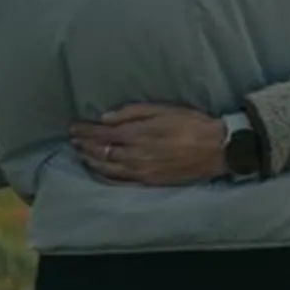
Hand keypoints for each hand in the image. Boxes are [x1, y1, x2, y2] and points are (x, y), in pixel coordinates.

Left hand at [71, 104, 228, 185]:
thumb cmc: (192, 123)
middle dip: (84, 144)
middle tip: (73, 139)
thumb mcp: (164, 108)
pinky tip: (98, 172)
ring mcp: (140, 171)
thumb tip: (106, 117)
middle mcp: (134, 154)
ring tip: (80, 153)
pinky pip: (119, 181)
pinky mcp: (148, 181)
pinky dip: (104, 176)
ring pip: (106, 168)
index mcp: (137, 133)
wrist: (216, 148)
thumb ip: (133, 112)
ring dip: (90, 160)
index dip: (85, 130)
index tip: (73, 126)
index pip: (102, 133)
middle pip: (100, 151)